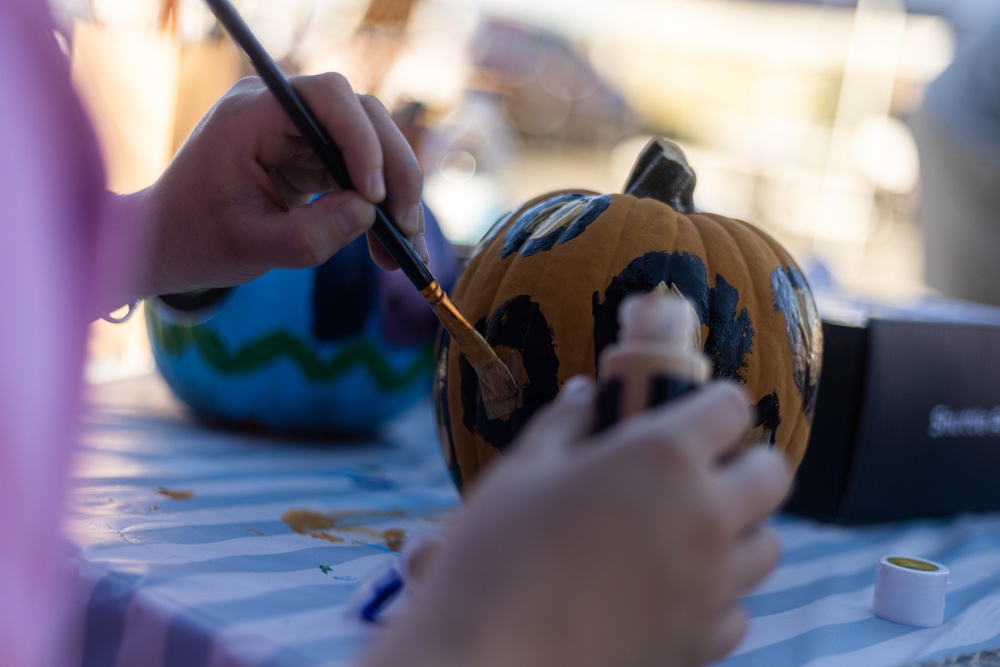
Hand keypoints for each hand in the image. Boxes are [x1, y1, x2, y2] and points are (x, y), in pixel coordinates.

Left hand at [131, 73, 423, 296]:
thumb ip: (309, 235)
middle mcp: (281, 110)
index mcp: (252, 114)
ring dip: (397, 191)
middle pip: (363, 115)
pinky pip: (363, 170)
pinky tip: (393, 246)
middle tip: (406, 226)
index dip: (361, 140)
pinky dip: (382, 206)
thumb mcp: (251, 248)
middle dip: (393, 169)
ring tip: (405, 245)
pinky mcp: (314, 155)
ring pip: (373, 142)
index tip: (374, 195)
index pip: (327, 99)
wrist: (172, 241)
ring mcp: (300, 131)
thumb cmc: (198, 239)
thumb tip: (368, 213)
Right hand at [364, 379, 790, 666]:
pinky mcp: (704, 642)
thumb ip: (564, 422)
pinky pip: (739, 609)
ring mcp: (713, 585)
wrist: (495, 660)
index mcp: (665, 456)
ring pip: (767, 545)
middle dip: (744, 463)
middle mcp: (706, 516)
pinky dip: (719, 594)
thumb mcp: (522, 469)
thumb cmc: (498, 551)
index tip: (688, 414)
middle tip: (698, 470)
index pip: (732, 407)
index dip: (712, 404)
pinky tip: (673, 591)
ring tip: (688, 532)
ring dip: (740, 529)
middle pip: (772, 474)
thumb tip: (586, 393)